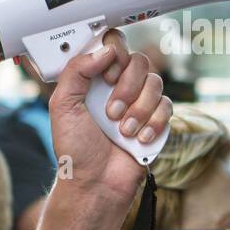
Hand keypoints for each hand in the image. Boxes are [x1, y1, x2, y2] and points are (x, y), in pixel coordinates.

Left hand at [48, 29, 171, 208]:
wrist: (95, 183)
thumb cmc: (75, 149)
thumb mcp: (62, 106)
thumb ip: (76, 71)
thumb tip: (104, 50)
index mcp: (94, 79)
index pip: (113, 47)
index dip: (115, 55)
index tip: (105, 76)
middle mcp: (118, 87)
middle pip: (139, 61)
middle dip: (126, 87)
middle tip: (111, 112)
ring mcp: (139, 103)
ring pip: (156, 82)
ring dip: (139, 109)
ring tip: (123, 131)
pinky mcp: (156, 120)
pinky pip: (167, 105)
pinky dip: (154, 123)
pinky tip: (138, 139)